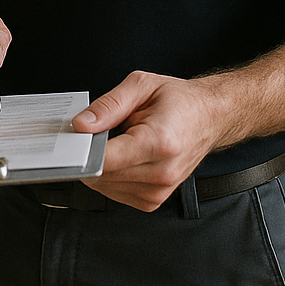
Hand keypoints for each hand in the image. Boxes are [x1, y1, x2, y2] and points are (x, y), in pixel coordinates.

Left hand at [72, 71, 225, 210]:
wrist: (210, 116)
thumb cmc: (180, 100)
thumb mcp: (141, 85)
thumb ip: (108, 106)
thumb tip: (80, 125)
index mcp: (159, 142)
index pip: (105, 160)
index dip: (82, 150)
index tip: (73, 139)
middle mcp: (161, 172)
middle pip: (101, 175)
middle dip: (90, 154)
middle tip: (97, 132)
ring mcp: (159, 190)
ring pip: (105, 187)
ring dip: (101, 166)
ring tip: (120, 141)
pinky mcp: (154, 200)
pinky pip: (116, 193)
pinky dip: (112, 176)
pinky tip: (124, 157)